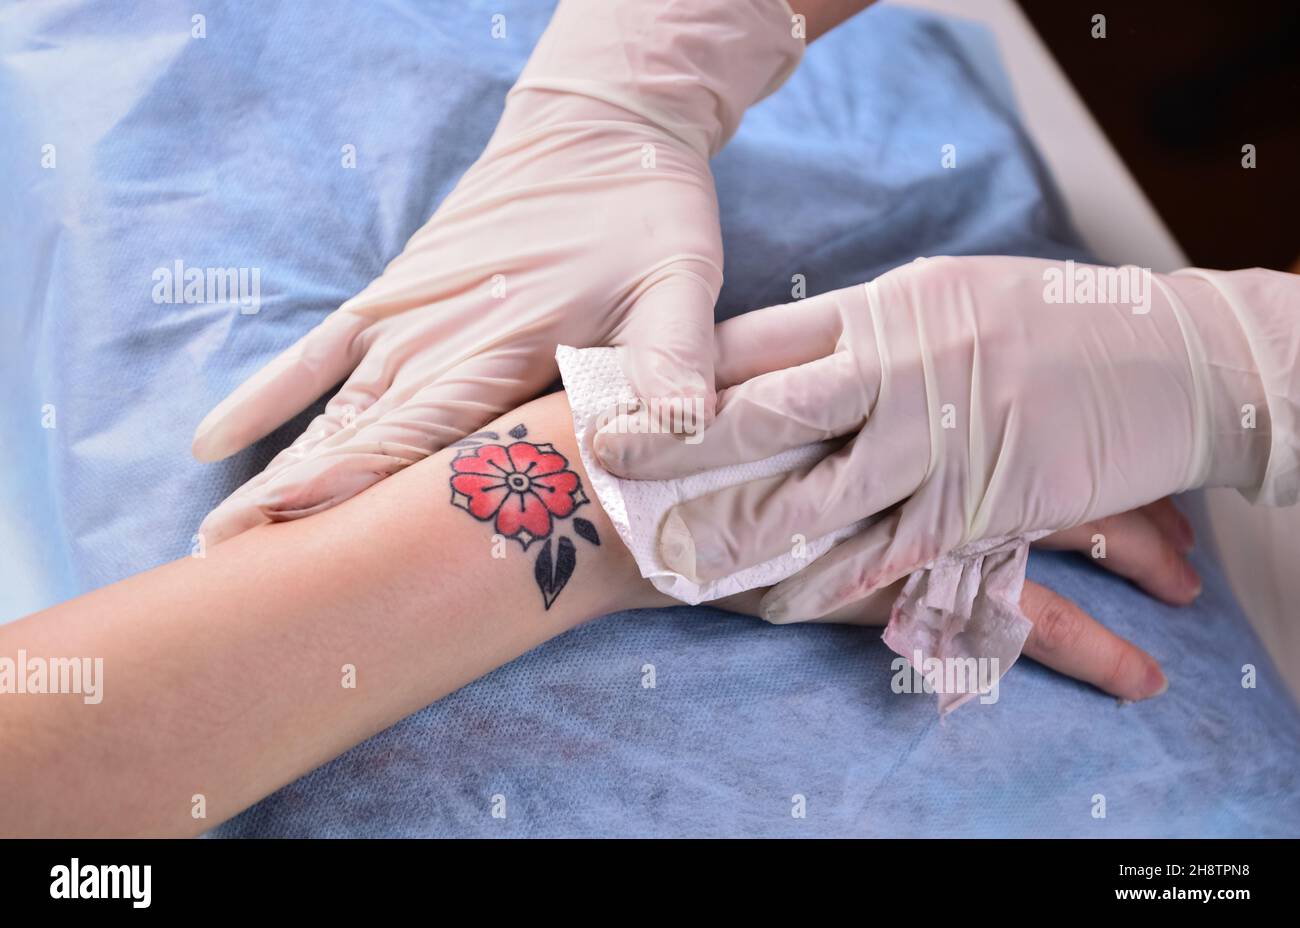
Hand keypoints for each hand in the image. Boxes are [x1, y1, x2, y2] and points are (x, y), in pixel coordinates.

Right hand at [191, 0, 801, 543]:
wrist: (601, 128)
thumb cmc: (645, 214)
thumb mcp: (681, 284)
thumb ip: (671, 361)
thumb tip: (671, 436)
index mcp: (500, 348)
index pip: (413, 440)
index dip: (351, 495)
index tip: (287, 547)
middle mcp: (435, 338)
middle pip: (355, 441)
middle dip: (295, 511)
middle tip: (234, 578)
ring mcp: (404, 315)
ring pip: (330, 412)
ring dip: (275, 474)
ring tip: (218, 541)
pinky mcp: (393, 294)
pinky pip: (314, 351)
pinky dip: (266, 394)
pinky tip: (212, 440)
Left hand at [595, 255, 1274, 619]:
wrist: (1175, 359)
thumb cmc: (1057, 321)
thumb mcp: (952, 297)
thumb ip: (871, 332)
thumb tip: (796, 358)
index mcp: (887, 308)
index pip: (759, 336)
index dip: (684, 368)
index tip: (624, 391)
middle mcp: (899, 370)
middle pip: (762, 409)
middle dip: (676, 441)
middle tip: (607, 461)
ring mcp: (935, 441)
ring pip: (811, 495)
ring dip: (735, 531)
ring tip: (669, 558)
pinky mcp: (974, 506)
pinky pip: (881, 552)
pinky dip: (823, 581)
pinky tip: (774, 603)